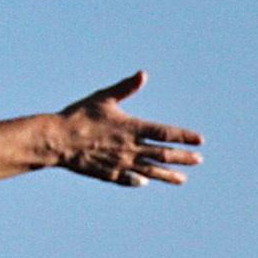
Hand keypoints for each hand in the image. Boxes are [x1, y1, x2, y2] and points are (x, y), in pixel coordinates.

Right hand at [52, 72, 200, 186]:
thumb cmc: (79, 116)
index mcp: (132, 128)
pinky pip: (127, 179)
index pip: (165, 133)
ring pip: (150, 171)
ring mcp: (121, 163)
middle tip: (199, 160)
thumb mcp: (104, 98)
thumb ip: (126, 88)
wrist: (57, 140)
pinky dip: (138, 180)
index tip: (200, 140)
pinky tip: (146, 182)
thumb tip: (143, 74)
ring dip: (168, 175)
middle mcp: (130, 148)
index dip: (184, 137)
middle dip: (182, 157)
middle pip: (163, 154)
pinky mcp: (108, 174)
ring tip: (182, 179)